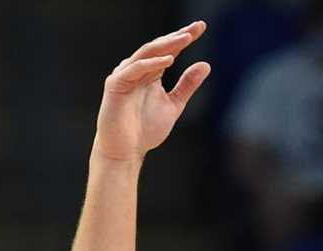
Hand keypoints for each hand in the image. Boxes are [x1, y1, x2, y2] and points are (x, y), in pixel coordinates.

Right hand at [92, 22, 210, 162]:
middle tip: (196, 28)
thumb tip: (206, 64)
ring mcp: (125, 75)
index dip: (183, 37)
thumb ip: (187, 85)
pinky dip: (150, 63)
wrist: (125, 150)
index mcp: (150, 72)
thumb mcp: (174, 105)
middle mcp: (137, 69)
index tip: (201, 27)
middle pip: (158, 47)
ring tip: (185, 39)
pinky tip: (168, 60)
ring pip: (146, 53)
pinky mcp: (116, 84)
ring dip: (166, 45)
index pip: (169, 50)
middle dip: (177, 36)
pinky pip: (134, 69)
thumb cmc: (145, 129)